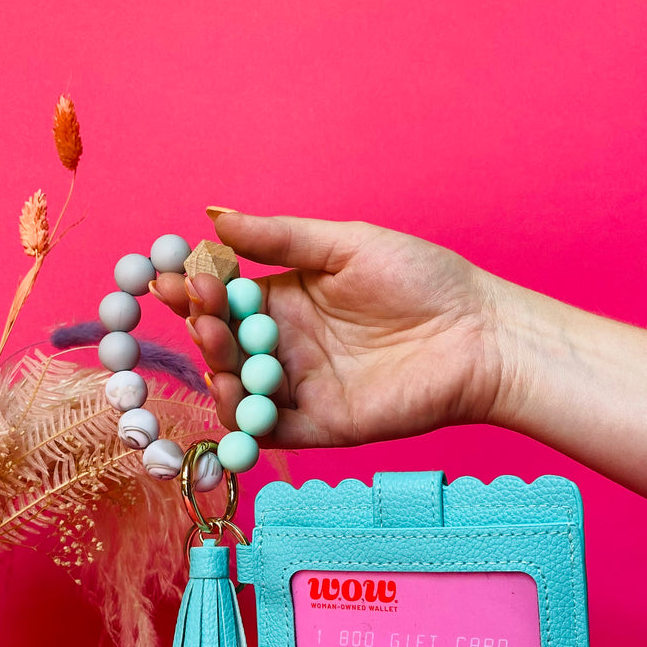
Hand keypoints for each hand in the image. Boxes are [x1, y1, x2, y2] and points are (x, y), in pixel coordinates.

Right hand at [153, 213, 505, 447]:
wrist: (479, 334)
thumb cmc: (423, 279)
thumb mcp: (345, 245)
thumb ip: (279, 238)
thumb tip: (213, 215)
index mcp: (287, 301)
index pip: (225, 300)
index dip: (194, 290)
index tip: (166, 276)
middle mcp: (287, 347)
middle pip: (226, 345)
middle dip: (204, 326)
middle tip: (200, 306)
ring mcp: (302, 389)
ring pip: (240, 390)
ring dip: (218, 369)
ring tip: (215, 341)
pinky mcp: (323, 426)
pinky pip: (271, 430)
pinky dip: (245, 421)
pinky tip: (233, 393)